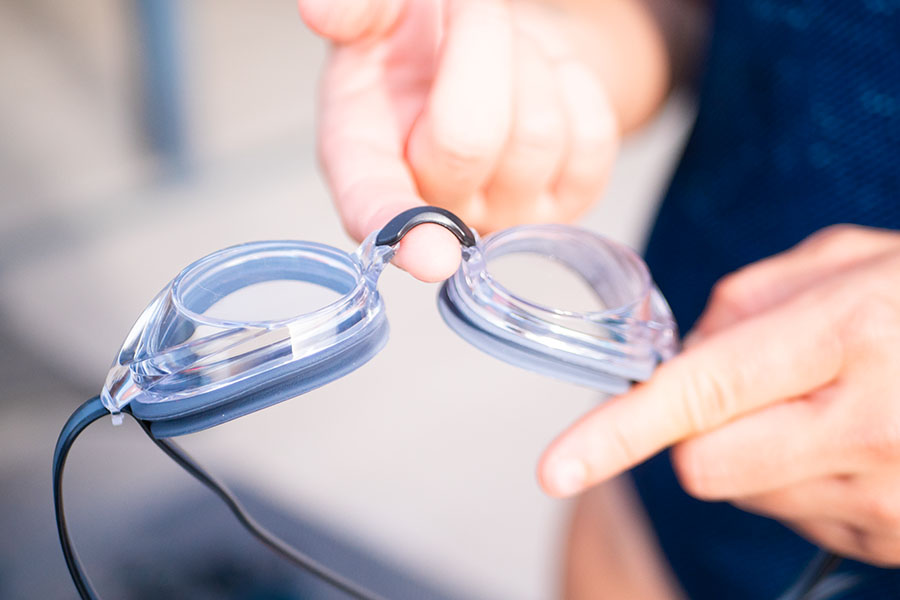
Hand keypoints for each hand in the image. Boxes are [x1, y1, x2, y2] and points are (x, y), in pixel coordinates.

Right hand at [298, 0, 654, 280]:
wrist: (493, 51)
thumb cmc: (423, 48)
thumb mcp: (378, 20)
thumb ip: (354, 11)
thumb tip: (321, 10)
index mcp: (365, 170)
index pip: (379, 211)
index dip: (402, 229)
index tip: (430, 255)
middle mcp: (437, 209)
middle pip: (471, 142)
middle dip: (479, 42)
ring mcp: (507, 216)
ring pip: (538, 134)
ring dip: (526, 59)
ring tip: (503, 47)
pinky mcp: (571, 203)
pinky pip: (591, 135)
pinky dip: (573, 83)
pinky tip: (540, 80)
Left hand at [539, 225, 899, 565]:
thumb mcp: (848, 261)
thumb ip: (747, 300)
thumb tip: (684, 354)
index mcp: (850, 335)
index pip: (703, 392)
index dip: (618, 432)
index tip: (557, 465)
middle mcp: (875, 424)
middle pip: (702, 464)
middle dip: (693, 432)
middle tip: (744, 388)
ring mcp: (895, 496)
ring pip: (744, 493)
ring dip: (754, 452)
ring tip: (827, 404)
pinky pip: (798, 516)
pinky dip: (800, 479)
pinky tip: (857, 441)